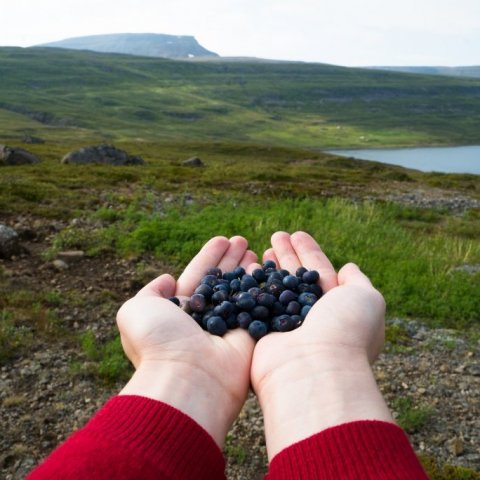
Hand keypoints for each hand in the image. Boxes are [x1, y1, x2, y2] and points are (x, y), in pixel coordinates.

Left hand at [117, 236, 256, 447]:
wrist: (187, 376)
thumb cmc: (159, 342)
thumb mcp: (136, 309)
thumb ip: (151, 291)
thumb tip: (168, 279)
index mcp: (179, 311)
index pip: (197, 275)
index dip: (209, 257)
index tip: (222, 239)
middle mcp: (204, 318)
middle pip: (221, 280)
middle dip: (231, 259)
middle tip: (242, 240)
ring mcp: (228, 327)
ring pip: (239, 291)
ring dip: (247, 269)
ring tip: (255, 249)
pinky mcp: (248, 337)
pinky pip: (256, 306)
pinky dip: (261, 288)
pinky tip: (265, 268)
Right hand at [249, 231, 392, 458]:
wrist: (314, 368)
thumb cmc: (345, 330)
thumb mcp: (366, 299)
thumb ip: (358, 281)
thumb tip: (348, 267)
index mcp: (337, 311)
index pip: (321, 274)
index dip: (309, 253)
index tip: (297, 234)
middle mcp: (312, 320)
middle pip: (297, 279)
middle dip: (287, 255)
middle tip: (276, 235)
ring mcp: (287, 329)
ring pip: (277, 290)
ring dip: (271, 267)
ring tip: (263, 246)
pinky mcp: (265, 336)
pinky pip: (259, 304)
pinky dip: (254, 285)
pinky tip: (248, 267)